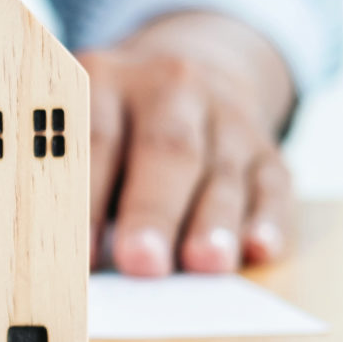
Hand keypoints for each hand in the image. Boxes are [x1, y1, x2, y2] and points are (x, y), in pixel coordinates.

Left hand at [77, 10, 296, 276]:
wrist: (188, 78)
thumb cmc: (113, 130)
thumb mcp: (81, 128)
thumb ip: (73, 182)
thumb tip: (70, 257)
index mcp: (107, 80)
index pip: (97, 139)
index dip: (88, 199)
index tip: (81, 254)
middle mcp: (171, 89)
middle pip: (166, 149)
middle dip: (153, 211)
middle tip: (143, 261)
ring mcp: (227, 117)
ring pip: (222, 171)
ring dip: (214, 222)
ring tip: (204, 264)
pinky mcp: (267, 150)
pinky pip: (272, 185)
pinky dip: (267, 220)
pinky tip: (259, 249)